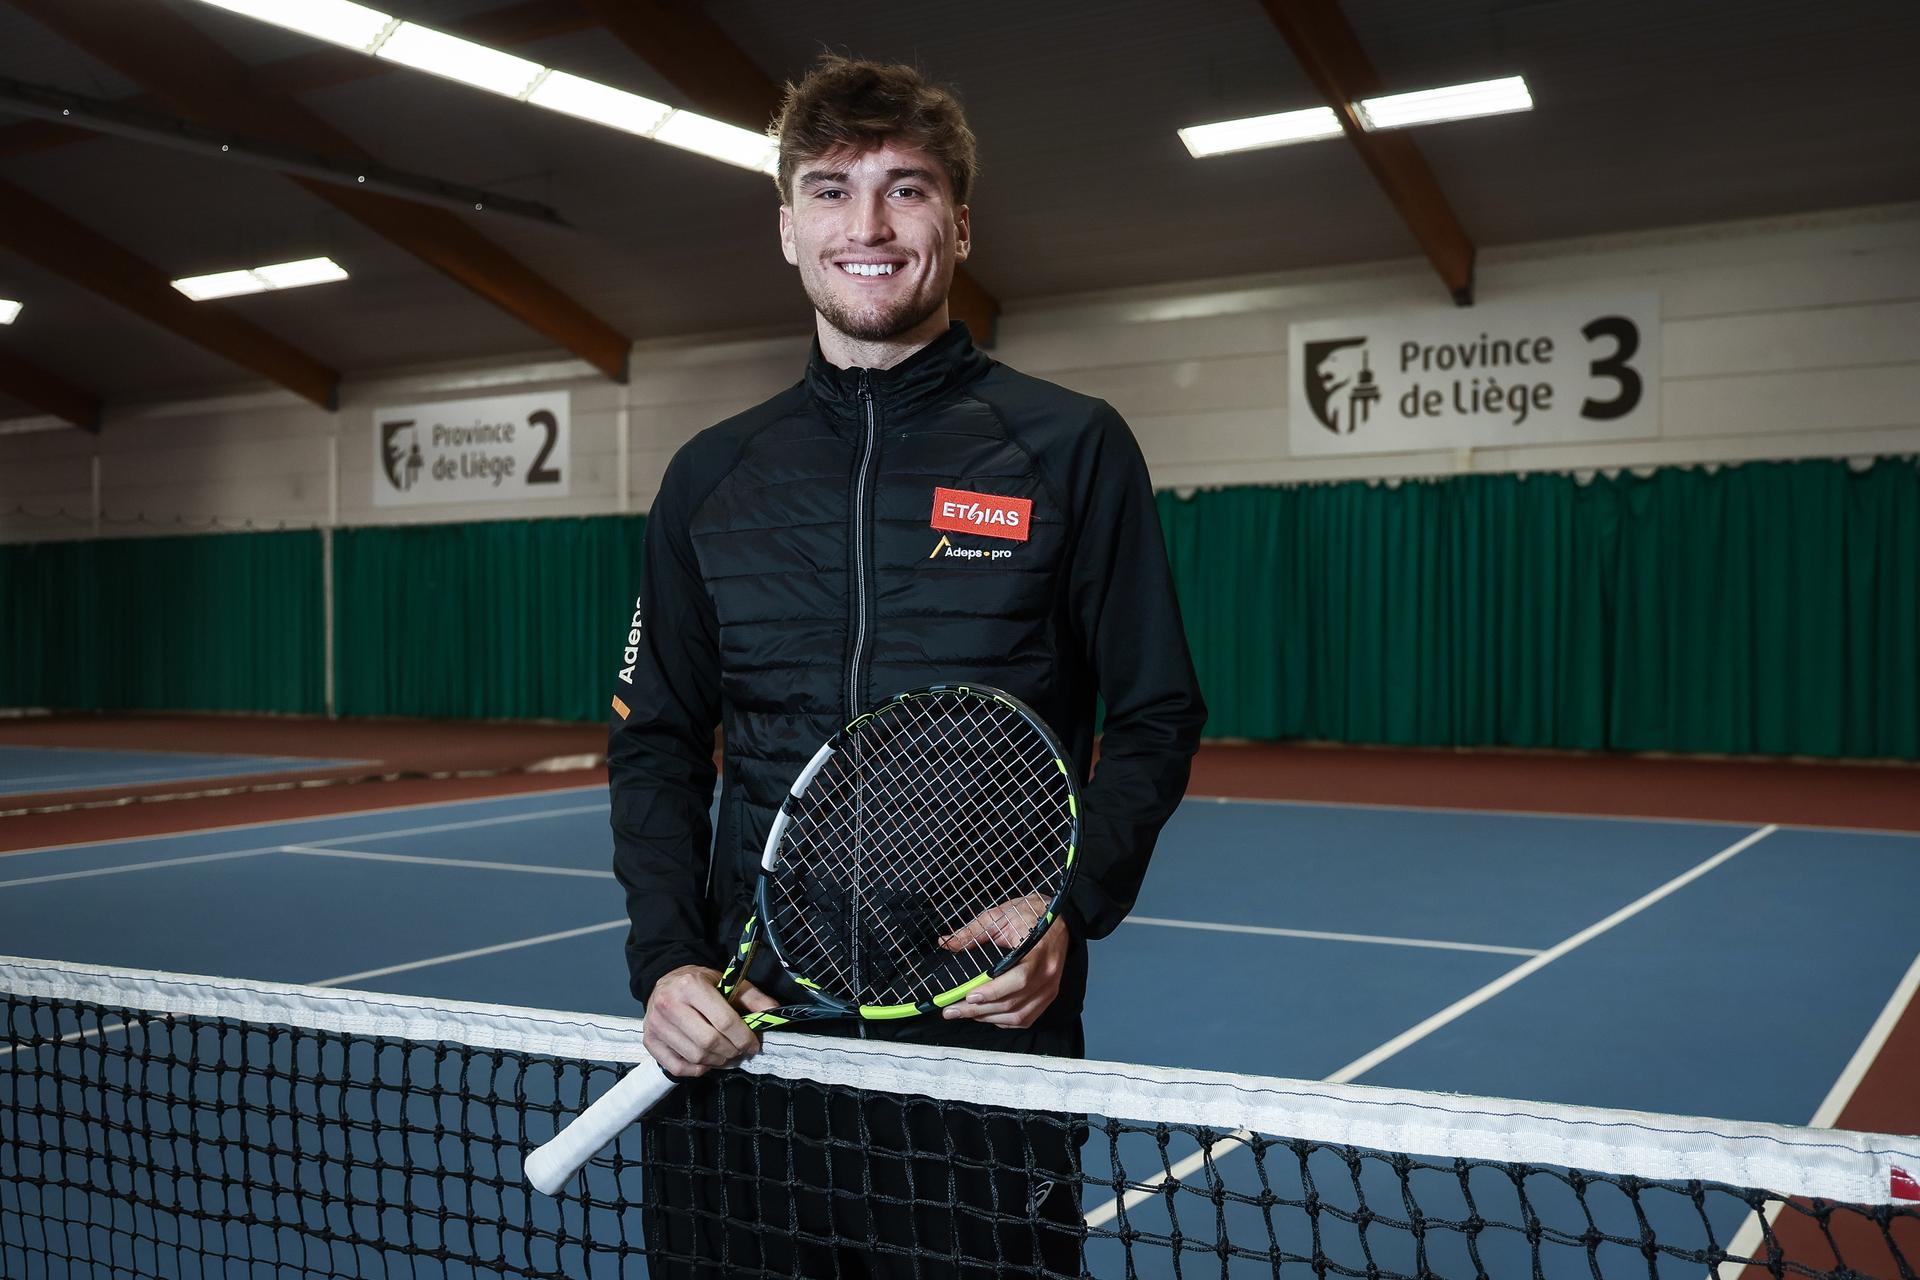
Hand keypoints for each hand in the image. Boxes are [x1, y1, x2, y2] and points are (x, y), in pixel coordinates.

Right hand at [642, 964, 779, 1077]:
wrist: (666, 981)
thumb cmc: (700, 983)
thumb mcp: (727, 982)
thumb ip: (752, 997)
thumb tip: (773, 1012)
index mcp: (691, 985)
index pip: (724, 1021)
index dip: (744, 1037)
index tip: (753, 1044)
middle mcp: (669, 1004)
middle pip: (709, 1042)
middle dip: (732, 1051)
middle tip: (740, 1050)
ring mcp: (656, 1025)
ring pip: (695, 1057)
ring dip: (717, 1061)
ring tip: (726, 1054)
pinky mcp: (649, 1041)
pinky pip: (678, 1067)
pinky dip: (697, 1069)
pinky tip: (706, 1060)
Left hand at [938, 894, 1067, 1027]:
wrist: (1061, 918)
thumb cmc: (1031, 914)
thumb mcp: (1000, 916)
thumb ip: (973, 932)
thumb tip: (947, 943)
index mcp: (1038, 952)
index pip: (1018, 979)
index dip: (992, 992)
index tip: (967, 996)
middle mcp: (1048, 975)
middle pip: (1013, 1002)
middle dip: (978, 1010)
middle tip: (952, 1011)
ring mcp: (1050, 988)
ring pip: (1018, 1015)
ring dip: (989, 1017)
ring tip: (965, 1013)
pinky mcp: (1048, 996)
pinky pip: (1026, 1018)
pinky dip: (1004, 1021)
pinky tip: (987, 1015)